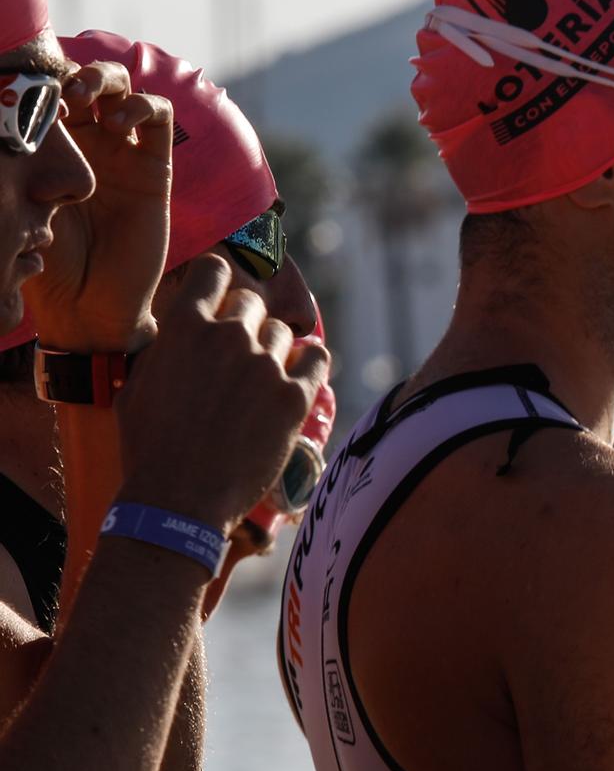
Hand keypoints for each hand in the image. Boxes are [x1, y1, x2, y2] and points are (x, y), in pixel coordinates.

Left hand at [20, 62, 172, 353]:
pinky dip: (143, 106)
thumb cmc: (47, 262)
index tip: (24, 92)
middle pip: (87, 80)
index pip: (50, 92)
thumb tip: (4, 108)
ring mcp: (122, 154)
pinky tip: (120, 124)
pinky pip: (159, 119)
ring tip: (89, 100)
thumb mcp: (19, 201)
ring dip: (105, 81)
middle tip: (62, 93)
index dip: (41, 80)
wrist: (87, 304)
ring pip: (123, 87)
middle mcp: (87, 144)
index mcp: (51, 148)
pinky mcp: (155, 169)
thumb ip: (21, 159)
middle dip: (75, 74)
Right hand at [114, 256, 329, 531]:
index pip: (215, 271)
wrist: (180, 499)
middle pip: (252, 303)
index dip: (220, 283)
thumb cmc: (150, 447)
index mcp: (184, 326)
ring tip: (261, 378)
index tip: (222, 299)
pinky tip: (301, 374)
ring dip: (274, 348)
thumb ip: (165, 349)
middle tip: (239, 352)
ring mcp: (266, 365)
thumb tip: (178, 334)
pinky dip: (310, 362)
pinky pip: (317, 359)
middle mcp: (229, 336)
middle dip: (245, 322)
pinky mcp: (295, 397)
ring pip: (283, 333)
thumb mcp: (139, 385)